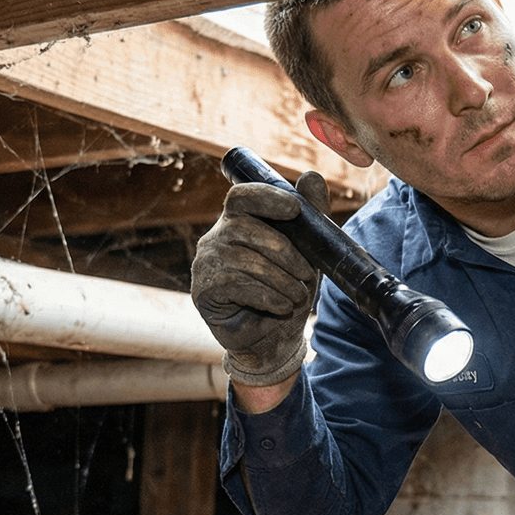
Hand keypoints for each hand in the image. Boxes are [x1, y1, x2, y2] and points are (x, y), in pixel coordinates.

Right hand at [191, 171, 329, 387]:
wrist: (273, 338)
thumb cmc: (288, 290)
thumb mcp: (307, 253)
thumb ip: (310, 217)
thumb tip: (312, 176)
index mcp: (239, 221)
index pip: (242, 196)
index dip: (266, 197)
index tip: (294, 209)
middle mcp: (217, 236)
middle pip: (248, 229)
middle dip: (285, 253)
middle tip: (307, 275)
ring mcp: (205, 261)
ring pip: (246, 260)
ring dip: (281, 280)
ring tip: (297, 296)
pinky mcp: (202, 289)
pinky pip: (236, 284)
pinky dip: (267, 296)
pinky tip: (281, 306)